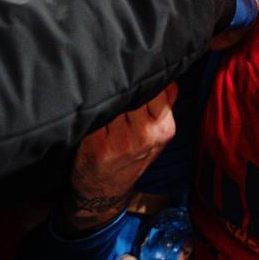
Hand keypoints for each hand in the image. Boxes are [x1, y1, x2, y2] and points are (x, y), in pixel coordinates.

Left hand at [59, 83, 177, 234]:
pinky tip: (94, 104)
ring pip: (118, 98)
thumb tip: (161, 70)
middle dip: (128, 82)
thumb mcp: (156, 134)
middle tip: (119, 75)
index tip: (138, 69)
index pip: (161, 87)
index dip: (148, 76)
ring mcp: (122, 140)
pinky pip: (98, 112)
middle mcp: (146, 134)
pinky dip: (94, 105)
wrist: (105, 189)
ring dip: (111, 91)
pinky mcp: (98, 144)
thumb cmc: (130, 156)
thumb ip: (162, 104)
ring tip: (107, 87)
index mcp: (164, 128)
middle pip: (139, 90)